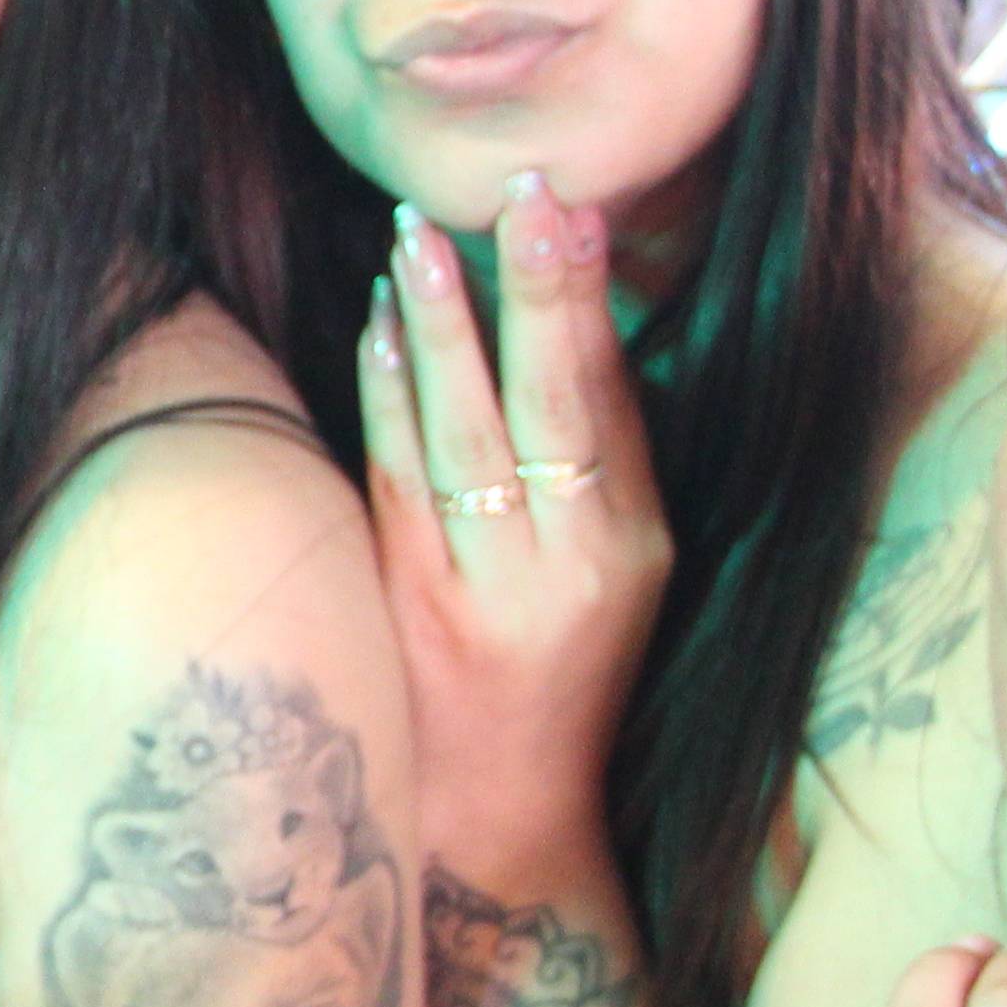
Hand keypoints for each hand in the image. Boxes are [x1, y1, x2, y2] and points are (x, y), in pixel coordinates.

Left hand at [355, 175, 670, 887]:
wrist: (497, 811)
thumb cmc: (560, 670)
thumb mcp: (617, 569)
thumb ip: (603, 446)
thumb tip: (577, 298)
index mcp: (631, 548)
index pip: (607, 401)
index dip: (582, 300)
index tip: (564, 207)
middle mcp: (566, 566)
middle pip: (545, 405)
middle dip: (526, 293)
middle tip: (509, 194)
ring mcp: (481, 587)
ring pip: (457, 432)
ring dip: (436, 324)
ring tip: (416, 234)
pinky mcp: (407, 602)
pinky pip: (394, 474)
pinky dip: (385, 391)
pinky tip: (375, 325)